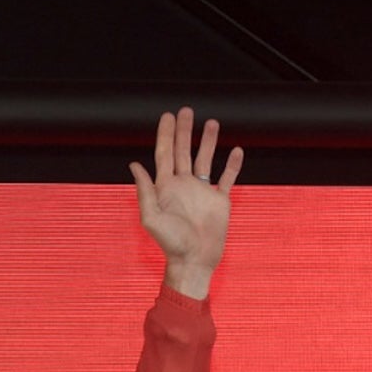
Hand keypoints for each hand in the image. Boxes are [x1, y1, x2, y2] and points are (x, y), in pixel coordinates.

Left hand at [129, 107, 242, 300]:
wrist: (194, 261)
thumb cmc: (170, 243)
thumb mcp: (151, 217)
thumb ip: (144, 190)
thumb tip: (134, 165)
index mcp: (166, 187)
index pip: (164, 154)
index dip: (165, 135)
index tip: (168, 116)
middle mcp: (184, 185)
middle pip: (183, 151)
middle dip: (184, 131)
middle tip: (186, 111)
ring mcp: (202, 192)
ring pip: (205, 159)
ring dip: (208, 141)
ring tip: (212, 123)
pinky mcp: (220, 201)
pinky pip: (227, 178)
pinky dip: (232, 165)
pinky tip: (236, 150)